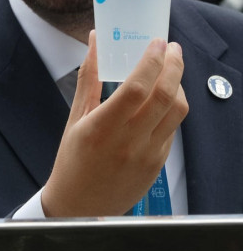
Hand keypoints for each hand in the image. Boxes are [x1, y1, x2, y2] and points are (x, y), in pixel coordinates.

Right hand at [41, 31, 188, 216]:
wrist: (81, 207)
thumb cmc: (72, 162)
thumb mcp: (74, 119)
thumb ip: (89, 79)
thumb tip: (95, 43)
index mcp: (101, 129)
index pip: (136, 88)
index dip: (151, 61)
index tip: (156, 43)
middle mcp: (128, 142)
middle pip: (165, 96)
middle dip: (174, 65)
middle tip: (171, 49)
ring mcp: (147, 155)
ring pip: (177, 111)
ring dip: (178, 84)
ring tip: (170, 70)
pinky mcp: (158, 164)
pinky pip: (172, 128)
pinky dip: (172, 107)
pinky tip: (162, 97)